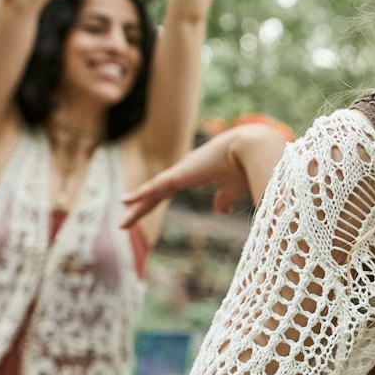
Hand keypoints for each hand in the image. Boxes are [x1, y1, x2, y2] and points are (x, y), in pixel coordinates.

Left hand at [120, 123, 286, 227]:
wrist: (251, 150)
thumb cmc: (247, 167)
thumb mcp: (233, 189)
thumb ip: (223, 199)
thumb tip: (220, 211)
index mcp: (196, 174)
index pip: (168, 190)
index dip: (156, 199)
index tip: (144, 207)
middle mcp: (184, 172)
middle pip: (156, 193)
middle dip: (142, 207)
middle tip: (126, 223)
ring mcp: (180, 173)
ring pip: (152, 194)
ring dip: (137, 210)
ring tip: (122, 225)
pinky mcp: (179, 175)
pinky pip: (154, 188)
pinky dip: (139, 195)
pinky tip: (124, 202)